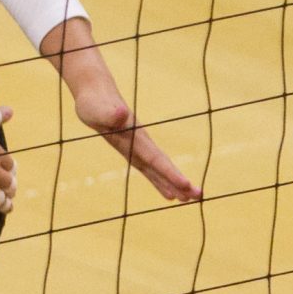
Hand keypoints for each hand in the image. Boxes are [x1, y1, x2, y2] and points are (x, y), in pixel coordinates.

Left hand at [70, 74, 201, 202]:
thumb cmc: (93, 102)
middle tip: (199, 197)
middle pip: (163, 166)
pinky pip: (148, 169)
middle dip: (180, 182)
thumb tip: (120, 113)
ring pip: (158, 170)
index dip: (170, 173)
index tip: (186, 185)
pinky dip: (158, 181)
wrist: (95, 93)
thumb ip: (110, 112)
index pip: (156, 158)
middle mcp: (141, 143)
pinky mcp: (131, 149)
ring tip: (189, 200)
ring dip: (173, 184)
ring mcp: (138, 147)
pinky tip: (168, 194)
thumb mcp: (97, 109)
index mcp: (136, 136)